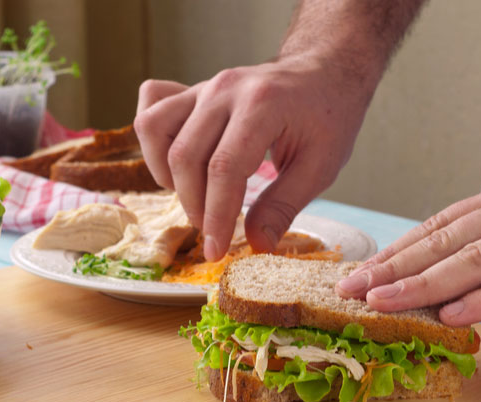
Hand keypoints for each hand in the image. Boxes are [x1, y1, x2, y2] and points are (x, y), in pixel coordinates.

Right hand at [133, 57, 372, 260]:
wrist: (324, 72)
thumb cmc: (328, 118)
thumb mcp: (320, 166)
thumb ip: (284, 205)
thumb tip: (256, 244)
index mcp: (262, 105)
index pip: (224, 168)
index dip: (216, 216)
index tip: (216, 251)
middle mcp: (225, 90)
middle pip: (186, 155)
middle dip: (194, 204)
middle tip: (213, 230)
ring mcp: (204, 86)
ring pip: (155, 129)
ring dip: (167, 174)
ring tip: (196, 196)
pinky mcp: (193, 90)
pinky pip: (152, 109)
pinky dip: (154, 142)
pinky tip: (179, 165)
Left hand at [335, 146, 480, 325]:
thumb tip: (471, 252)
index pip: (437, 226)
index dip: (396, 251)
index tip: (361, 272)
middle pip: (441, 242)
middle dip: (390, 269)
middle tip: (350, 290)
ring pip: (469, 262)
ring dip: (421, 285)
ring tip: (382, 303)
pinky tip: (453, 315)